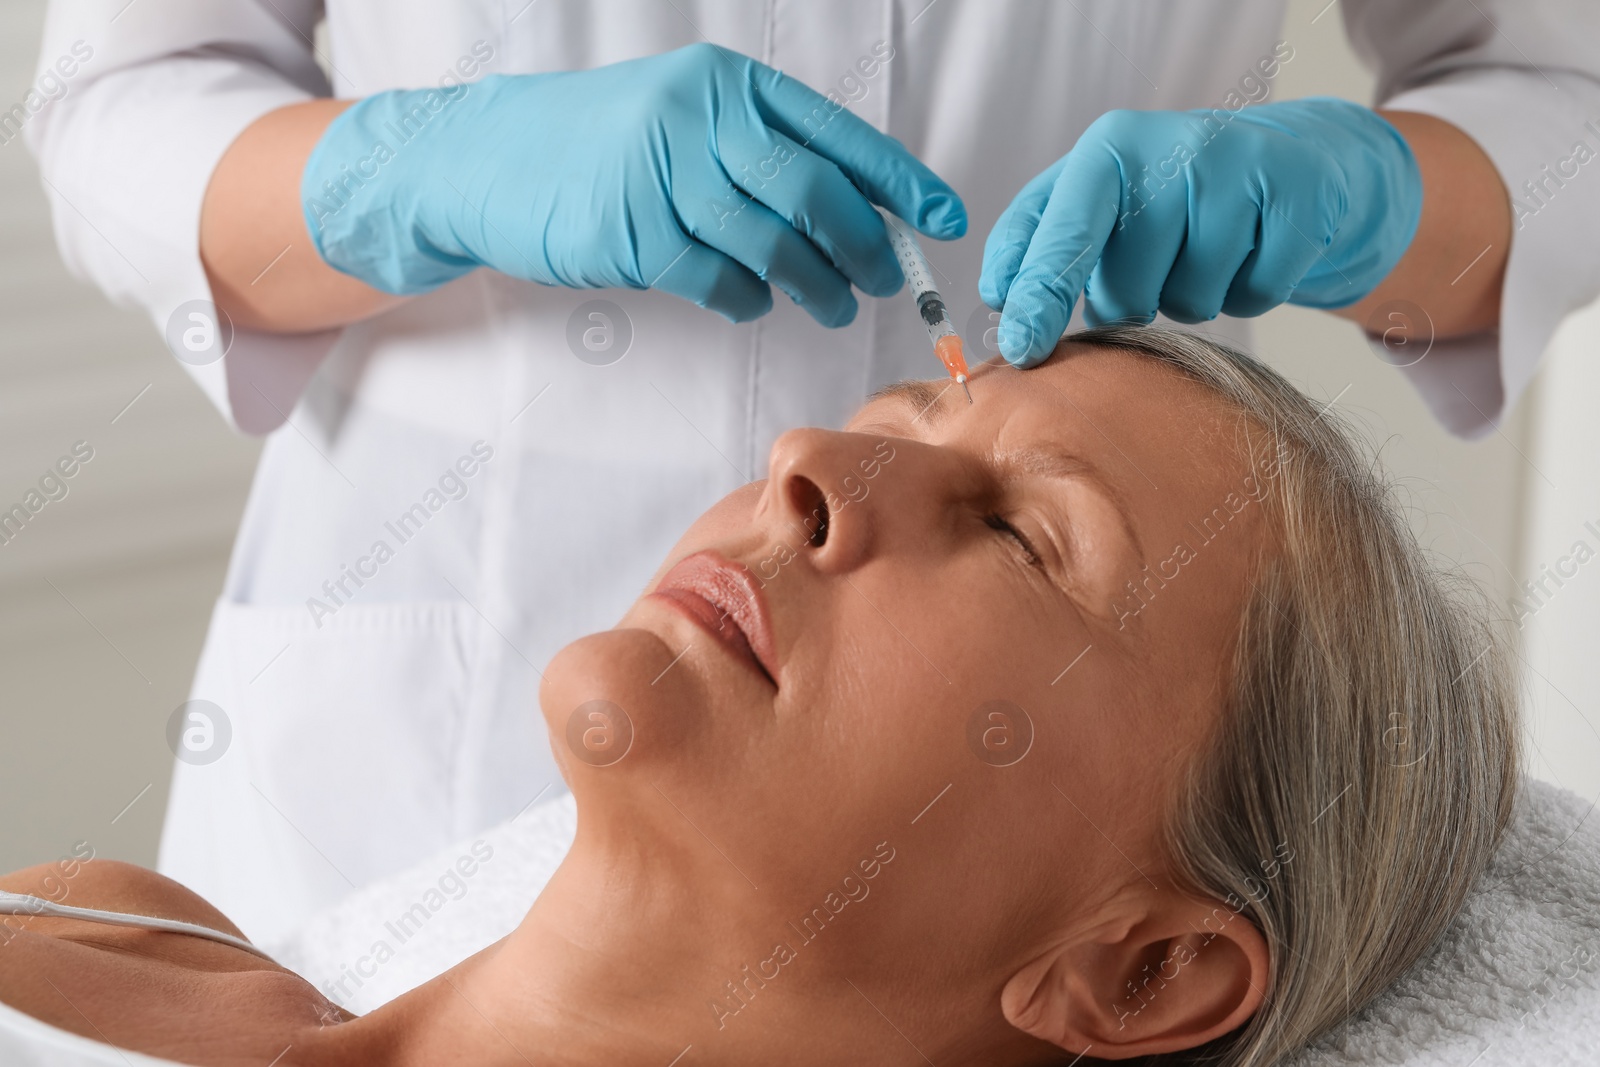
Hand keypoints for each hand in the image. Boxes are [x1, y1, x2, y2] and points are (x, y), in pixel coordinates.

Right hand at [301, 43, 965, 326]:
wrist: (488, 158)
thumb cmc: (600, 145)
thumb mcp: (683, 119)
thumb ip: (759, 153)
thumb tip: (854, 211)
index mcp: (727, 84)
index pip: (837, 133)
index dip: (900, 181)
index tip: (945, 219)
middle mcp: (702, 119)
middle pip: (815, 193)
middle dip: (864, 246)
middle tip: (885, 281)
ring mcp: (664, 175)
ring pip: (773, 244)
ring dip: (814, 285)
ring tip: (831, 305)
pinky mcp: (633, 234)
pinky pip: (718, 280)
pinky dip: (746, 299)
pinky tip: (751, 302)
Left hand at [979, 98, 1421, 364]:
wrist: (1302, 162)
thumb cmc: (1175, 196)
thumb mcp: (1101, 201)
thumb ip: (1042, 244)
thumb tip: (1001, 301)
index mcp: (1109, 149)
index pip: (1061, 234)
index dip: (1038, 296)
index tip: (1020, 348)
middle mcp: (1171, 148)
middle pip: (1127, 291)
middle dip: (1135, 301)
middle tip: (1160, 261)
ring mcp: (1239, 169)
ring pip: (1191, 301)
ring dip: (1194, 299)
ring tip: (1211, 252)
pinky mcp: (1297, 199)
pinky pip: (1254, 296)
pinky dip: (1250, 294)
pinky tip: (1254, 254)